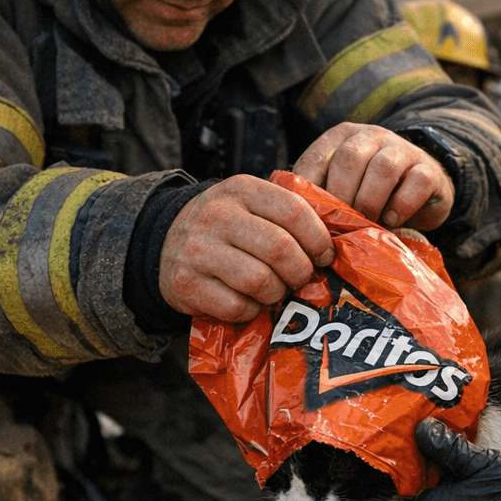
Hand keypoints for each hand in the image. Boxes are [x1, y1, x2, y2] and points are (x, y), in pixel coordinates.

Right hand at [158, 174, 334, 321]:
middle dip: (301, 271)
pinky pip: (236, 307)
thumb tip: (337, 243)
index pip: (294, 210)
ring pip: (260, 281)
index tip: (324, 255)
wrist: (164, 241)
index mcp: (241, 189)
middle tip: (300, 278)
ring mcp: (198, 249)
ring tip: (274, 290)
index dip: (318, 238)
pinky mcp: (185, 283)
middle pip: (280, 249)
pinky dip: (250, 310)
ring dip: (276, 293)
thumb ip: (287, 215)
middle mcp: (217, 215)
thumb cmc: (225, 227)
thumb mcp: (251, 205)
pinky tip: (247, 301)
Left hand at [292, 123, 452, 229]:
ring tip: (367, 224)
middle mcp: (372, 136)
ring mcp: (403, 150)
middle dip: (342, 197)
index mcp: (342, 137)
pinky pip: (417, 181)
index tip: (311, 220)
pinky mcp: (430, 170)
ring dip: (371, 201)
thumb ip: (322, 197)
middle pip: (349, 158)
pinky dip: (402, 205)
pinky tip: (392, 220)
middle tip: (341, 225)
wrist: (422, 187)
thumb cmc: (372, 193)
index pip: (317, 157)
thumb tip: (297, 225)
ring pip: (383, 167)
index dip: (310, 191)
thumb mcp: (343, 188)